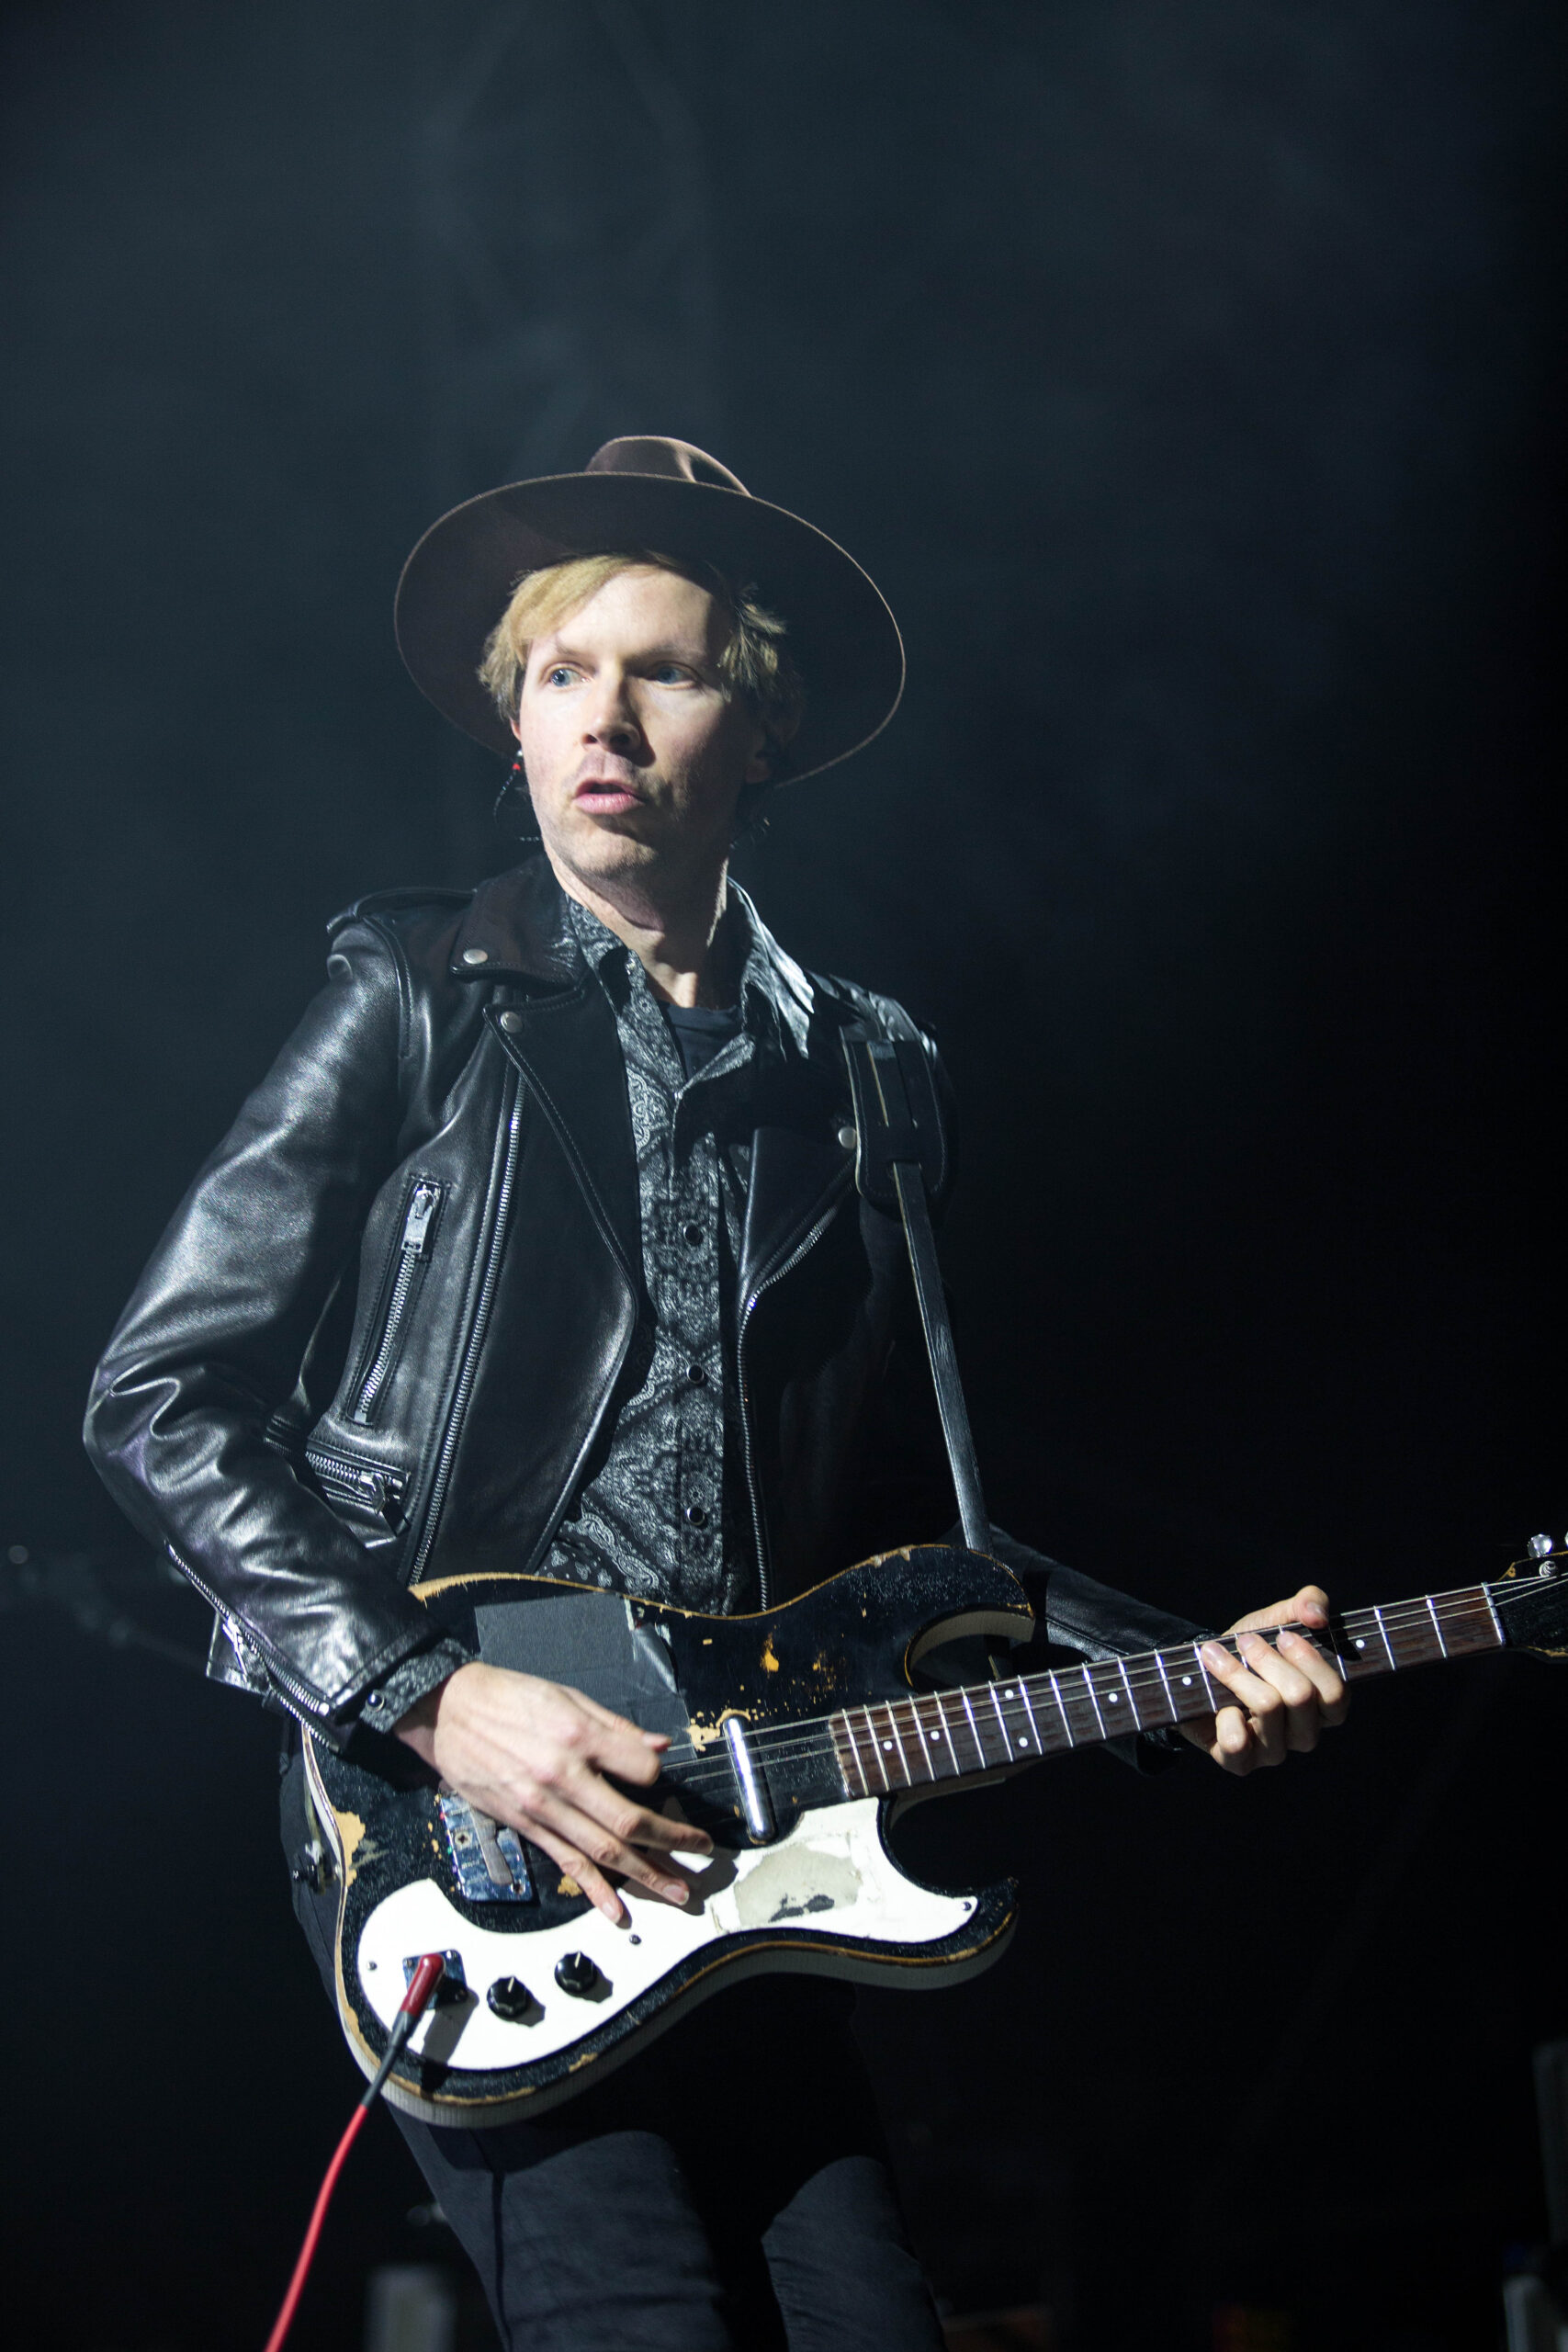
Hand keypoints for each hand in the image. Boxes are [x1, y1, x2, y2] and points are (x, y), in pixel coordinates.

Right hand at [395, 1661, 712, 1924]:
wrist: (448, 1712)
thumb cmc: (508, 1698)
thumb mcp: (566, 1696)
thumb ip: (615, 1727)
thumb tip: (659, 1745)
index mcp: (578, 1737)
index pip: (641, 1769)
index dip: (658, 1775)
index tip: (659, 1776)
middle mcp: (563, 1777)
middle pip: (629, 1820)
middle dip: (673, 1839)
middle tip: (703, 1850)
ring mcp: (543, 1807)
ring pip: (604, 1849)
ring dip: (646, 1874)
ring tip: (678, 1889)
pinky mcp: (525, 1826)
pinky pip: (566, 1862)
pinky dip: (594, 1890)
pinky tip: (616, 1911)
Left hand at [1179, 1584, 1348, 1774]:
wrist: (1197, 1670)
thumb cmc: (1246, 1648)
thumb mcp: (1276, 1617)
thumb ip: (1309, 1603)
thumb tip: (1317, 1615)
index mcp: (1322, 1706)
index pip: (1336, 1694)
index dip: (1310, 1660)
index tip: (1283, 1635)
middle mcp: (1304, 1734)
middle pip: (1300, 1695)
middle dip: (1267, 1658)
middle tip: (1245, 1642)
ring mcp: (1274, 1752)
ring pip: (1267, 1707)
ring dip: (1236, 1672)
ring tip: (1215, 1656)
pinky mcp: (1240, 1763)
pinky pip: (1238, 1742)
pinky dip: (1223, 1714)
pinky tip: (1216, 1703)